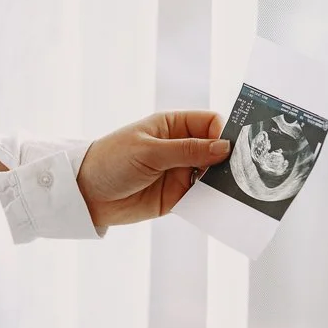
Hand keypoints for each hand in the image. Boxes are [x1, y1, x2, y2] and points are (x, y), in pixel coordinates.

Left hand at [76, 111, 229, 226]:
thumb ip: (187, 150)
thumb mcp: (149, 151)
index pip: (210, 123)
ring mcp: (179, 172)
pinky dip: (211, 200)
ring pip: (212, 175)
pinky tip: (219, 204)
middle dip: (228, 160)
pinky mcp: (177, 196)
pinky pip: (201, 198)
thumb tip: (224, 148)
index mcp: (173, 125)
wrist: (86, 194)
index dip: (225, 133)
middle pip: (216, 150)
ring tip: (234, 191)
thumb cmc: (111, 161)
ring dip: (222, 182)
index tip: (235, 148)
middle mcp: (180, 147)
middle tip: (241, 172)